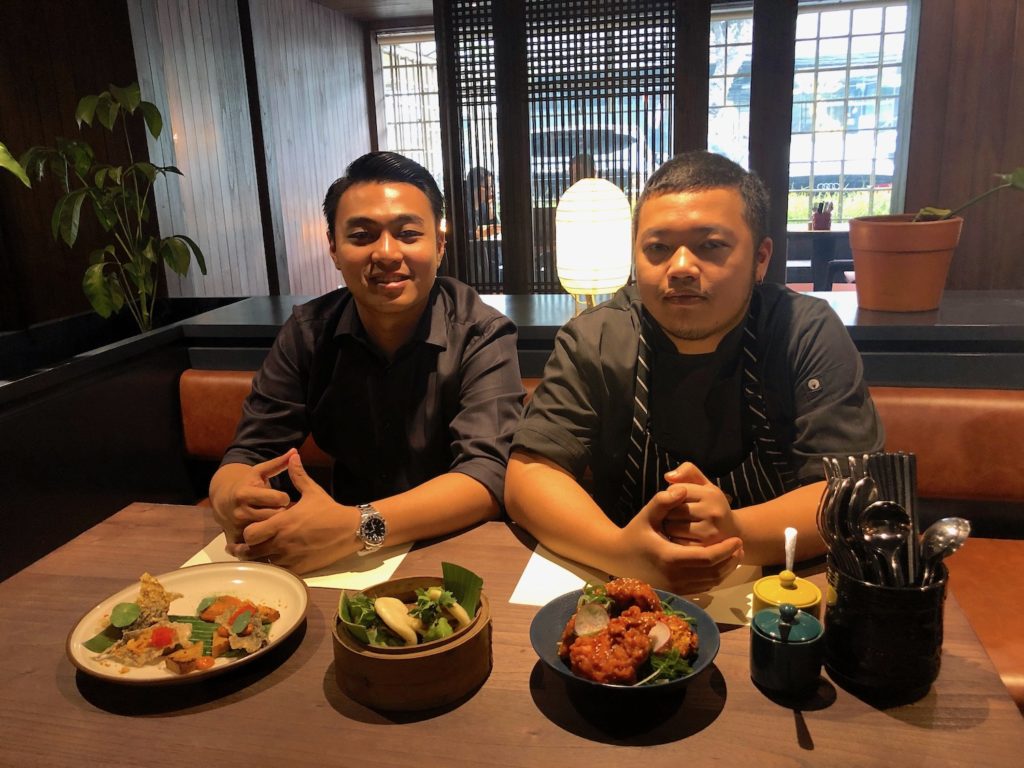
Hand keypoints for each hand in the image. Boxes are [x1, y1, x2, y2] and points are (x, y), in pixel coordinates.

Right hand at [210, 449, 295, 543]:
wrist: (223, 500)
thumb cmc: (247, 484)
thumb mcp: (259, 472)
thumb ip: (278, 464)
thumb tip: (294, 451)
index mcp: (245, 493)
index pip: (277, 499)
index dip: (283, 498)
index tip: (283, 498)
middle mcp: (240, 511)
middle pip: (274, 516)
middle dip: (281, 514)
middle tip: (283, 512)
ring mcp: (237, 527)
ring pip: (267, 531)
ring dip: (275, 527)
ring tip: (277, 521)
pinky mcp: (235, 539)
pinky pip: (255, 544)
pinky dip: (265, 541)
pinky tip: (270, 535)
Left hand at [233, 453, 360, 573]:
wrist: (350, 529)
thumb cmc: (329, 510)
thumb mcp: (313, 491)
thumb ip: (298, 476)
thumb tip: (293, 456)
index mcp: (282, 522)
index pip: (250, 533)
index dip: (247, 531)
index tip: (252, 528)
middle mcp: (282, 542)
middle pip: (250, 552)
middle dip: (248, 548)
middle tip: (249, 544)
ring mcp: (290, 557)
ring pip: (263, 564)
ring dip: (261, 558)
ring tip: (262, 552)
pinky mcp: (299, 567)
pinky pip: (278, 571)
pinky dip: (275, 567)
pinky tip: (278, 560)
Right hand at [616, 483, 743, 593]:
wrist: (617, 558)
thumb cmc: (633, 534)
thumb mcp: (646, 515)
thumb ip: (663, 501)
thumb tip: (682, 489)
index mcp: (669, 557)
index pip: (707, 558)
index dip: (725, 550)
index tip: (737, 539)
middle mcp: (674, 577)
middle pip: (713, 573)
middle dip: (731, 560)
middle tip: (740, 547)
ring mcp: (675, 587)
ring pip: (710, 583)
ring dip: (726, 570)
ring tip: (735, 555)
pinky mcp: (675, 592)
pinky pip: (702, 588)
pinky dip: (715, 578)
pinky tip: (720, 565)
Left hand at [661, 462, 737, 545]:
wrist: (732, 532)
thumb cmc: (712, 505)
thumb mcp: (704, 484)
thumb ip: (688, 472)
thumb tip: (668, 477)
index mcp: (711, 494)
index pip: (675, 491)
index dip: (671, 494)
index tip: (678, 499)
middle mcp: (713, 513)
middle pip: (672, 509)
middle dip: (668, 511)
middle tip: (674, 513)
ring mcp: (709, 533)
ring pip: (671, 527)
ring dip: (668, 526)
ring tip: (676, 524)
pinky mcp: (702, 549)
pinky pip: (675, 542)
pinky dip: (674, 539)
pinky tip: (680, 536)